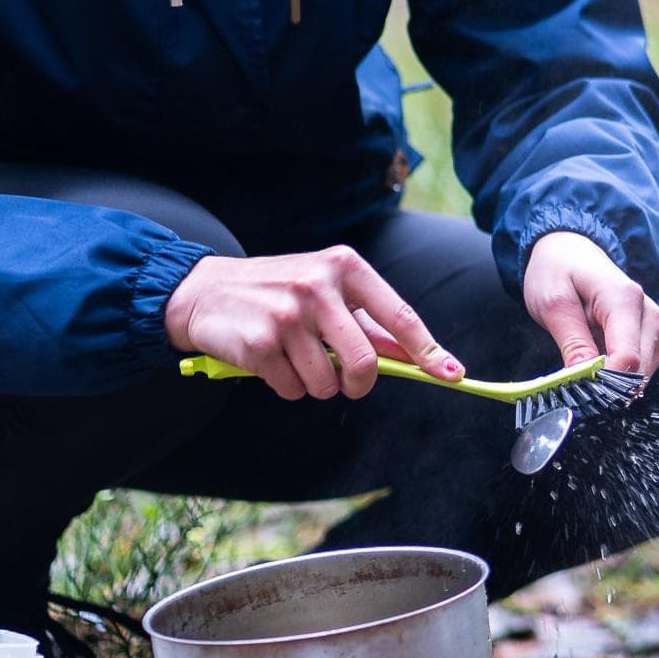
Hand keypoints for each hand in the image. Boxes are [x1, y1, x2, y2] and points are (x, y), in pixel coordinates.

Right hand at [164, 248, 462, 401]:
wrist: (206, 291)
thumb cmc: (279, 292)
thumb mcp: (326, 291)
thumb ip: (369, 322)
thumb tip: (416, 356)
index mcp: (344, 267)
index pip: (399, 316)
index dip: (428, 351)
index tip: (452, 373)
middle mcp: (318, 286)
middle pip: (365, 362)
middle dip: (358, 384)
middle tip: (347, 382)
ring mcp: (288, 315)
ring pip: (327, 383)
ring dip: (316, 385)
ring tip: (295, 359)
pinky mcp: (260, 343)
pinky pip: (294, 390)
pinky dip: (288, 387)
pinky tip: (271, 361)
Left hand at [521, 230, 658, 379]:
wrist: (571, 251)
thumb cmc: (558, 272)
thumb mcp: (552, 303)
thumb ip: (572, 341)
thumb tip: (585, 380)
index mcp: (624, 299)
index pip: (626, 358)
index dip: (603, 384)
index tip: (576, 393)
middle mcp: (649, 312)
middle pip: (638, 370)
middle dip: (607, 387)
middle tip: (573, 386)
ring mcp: (656, 325)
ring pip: (642, 375)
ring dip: (614, 382)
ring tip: (583, 368)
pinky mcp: (654, 336)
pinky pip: (643, 369)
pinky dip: (621, 375)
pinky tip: (599, 363)